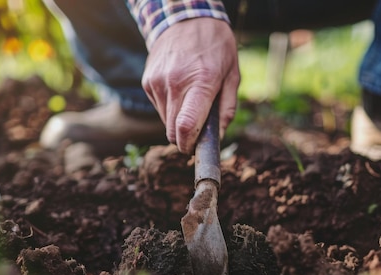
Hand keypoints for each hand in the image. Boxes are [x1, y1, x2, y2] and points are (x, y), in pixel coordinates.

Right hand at [143, 17, 239, 153]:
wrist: (185, 18)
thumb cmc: (216, 48)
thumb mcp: (233, 75)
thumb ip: (226, 109)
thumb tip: (217, 138)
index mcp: (201, 83)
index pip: (186, 126)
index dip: (188, 145)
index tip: (194, 149)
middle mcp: (175, 83)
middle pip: (172, 131)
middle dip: (184, 138)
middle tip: (197, 131)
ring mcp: (158, 82)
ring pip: (165, 121)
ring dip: (177, 121)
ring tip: (189, 100)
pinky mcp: (148, 81)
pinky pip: (158, 107)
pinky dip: (169, 107)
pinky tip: (178, 89)